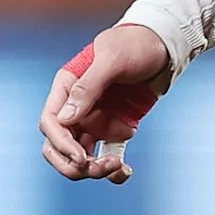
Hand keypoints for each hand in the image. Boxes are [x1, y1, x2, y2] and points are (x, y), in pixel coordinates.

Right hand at [41, 22, 174, 183]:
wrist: (163, 46)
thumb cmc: (135, 44)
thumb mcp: (112, 59)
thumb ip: (87, 87)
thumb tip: (64, 119)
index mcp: (67, 87)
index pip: (51, 123)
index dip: (61, 144)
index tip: (82, 158)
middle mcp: (76, 107)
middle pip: (59, 147)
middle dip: (74, 164)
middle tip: (97, 167)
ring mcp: (95, 120)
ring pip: (82, 157)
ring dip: (95, 169)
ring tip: (119, 166)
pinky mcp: (115, 129)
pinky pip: (108, 155)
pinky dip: (114, 170)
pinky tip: (126, 171)